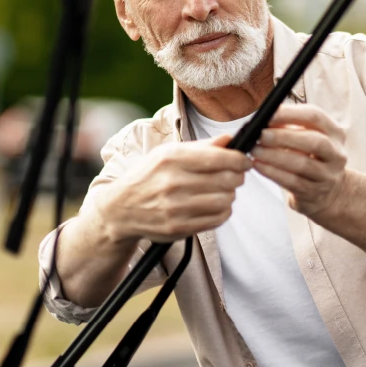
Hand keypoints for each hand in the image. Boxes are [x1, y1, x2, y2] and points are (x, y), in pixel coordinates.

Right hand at [99, 134, 250, 242]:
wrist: (120, 209)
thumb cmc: (148, 177)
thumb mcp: (167, 154)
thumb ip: (201, 147)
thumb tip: (230, 139)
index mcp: (172, 158)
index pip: (220, 158)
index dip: (240, 160)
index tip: (245, 161)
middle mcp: (173, 182)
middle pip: (227, 180)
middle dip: (237, 177)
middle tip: (235, 176)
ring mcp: (175, 207)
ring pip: (225, 200)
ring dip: (230, 195)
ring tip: (223, 191)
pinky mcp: (178, 227)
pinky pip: (217, 219)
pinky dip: (223, 212)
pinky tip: (216, 205)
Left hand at [251, 104, 349, 216]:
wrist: (327, 192)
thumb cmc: (310, 157)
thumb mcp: (306, 137)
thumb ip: (288, 126)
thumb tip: (262, 119)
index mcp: (335, 132)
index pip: (315, 116)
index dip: (290, 113)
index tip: (268, 114)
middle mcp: (336, 153)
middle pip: (314, 141)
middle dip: (283, 137)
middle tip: (260, 135)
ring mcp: (328, 175)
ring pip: (302, 164)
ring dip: (274, 156)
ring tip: (255, 151)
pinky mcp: (315, 192)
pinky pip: (292, 182)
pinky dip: (273, 172)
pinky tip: (259, 165)